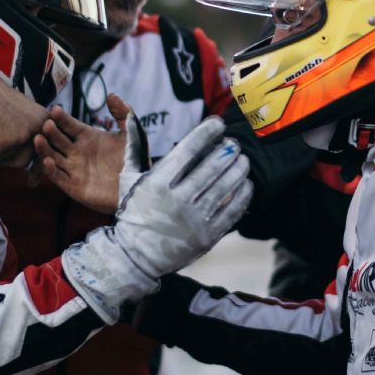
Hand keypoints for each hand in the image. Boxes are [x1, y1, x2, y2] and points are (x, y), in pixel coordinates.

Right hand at [0, 57, 48, 167]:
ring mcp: (24, 135)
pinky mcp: (6, 143)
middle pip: (27, 159)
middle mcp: (40, 127)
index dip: (34, 164)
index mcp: (45, 118)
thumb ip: (29, 133)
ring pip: (12, 162)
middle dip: (8, 157)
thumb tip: (28, 164)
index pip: (45, 151)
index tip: (30, 177)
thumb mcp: (20, 114)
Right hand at [34, 94, 132, 213]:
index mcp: (88, 137)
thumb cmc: (135, 158)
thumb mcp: (131, 132)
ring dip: (44, 148)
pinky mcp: (74, 186)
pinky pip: (58, 177)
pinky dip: (51, 170)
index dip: (62, 118)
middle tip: (46, 124)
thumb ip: (123, 112)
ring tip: (38, 138)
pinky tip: (47, 160)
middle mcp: (77, 152)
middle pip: (57, 140)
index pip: (69, 125)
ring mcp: (74, 169)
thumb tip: (111, 94)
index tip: (55, 110)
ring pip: (53, 157)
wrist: (140, 185)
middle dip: (51, 132)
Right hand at [61, 116, 252, 321]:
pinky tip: (245, 183)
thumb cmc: (134, 213)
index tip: (218, 123)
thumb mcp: (129, 179)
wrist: (135, 257)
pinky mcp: (207, 236)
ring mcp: (194, 220)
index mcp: (157, 183)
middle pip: (212, 166)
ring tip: (242, 160)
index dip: (207, 132)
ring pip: (226, 186)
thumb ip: (134, 148)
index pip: (189, 149)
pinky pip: (232, 210)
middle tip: (234, 143)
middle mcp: (177, 200)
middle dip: (228, 150)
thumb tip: (130, 117)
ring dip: (239, 168)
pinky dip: (243, 194)